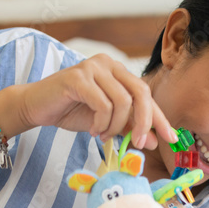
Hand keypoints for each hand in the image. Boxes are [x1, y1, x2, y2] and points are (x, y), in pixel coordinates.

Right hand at [10, 54, 177, 148]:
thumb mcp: (107, 122)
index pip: (146, 94)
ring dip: (116, 126)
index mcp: (118, 71)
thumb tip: (154, 142)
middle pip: (141, 93)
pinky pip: (103, 104)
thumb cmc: (71, 111)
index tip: (172, 139)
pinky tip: (92, 130)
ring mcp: (92, 67)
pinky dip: (102, 122)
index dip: (160, 118)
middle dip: (144, 122)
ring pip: (122, 101)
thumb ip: (129, 128)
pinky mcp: (78, 77)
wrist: (37, 107)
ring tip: (103, 135)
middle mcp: (108, 64)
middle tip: (138, 144)